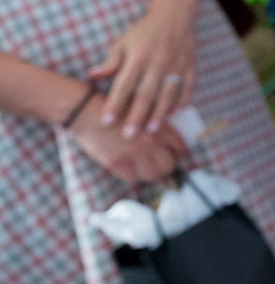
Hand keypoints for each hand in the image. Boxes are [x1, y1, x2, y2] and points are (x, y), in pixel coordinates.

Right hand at [65, 87, 187, 183]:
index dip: (179, 153)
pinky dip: (134, 174)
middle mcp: (148, 143)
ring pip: (152, 175)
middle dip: (168, 165)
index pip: (179, 148)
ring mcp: (131, 155)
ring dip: (152, 172)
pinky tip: (132, 166)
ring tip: (149, 166)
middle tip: (164, 162)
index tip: (176, 153)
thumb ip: (158, 122)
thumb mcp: (143, 108)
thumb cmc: (115, 106)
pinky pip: (132, 177)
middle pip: (168, 166)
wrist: (85, 110)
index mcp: (158, 127)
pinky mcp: (115, 163)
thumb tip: (171, 139)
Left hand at [88, 7, 196, 137]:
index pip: (123, 84)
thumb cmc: (144, 32)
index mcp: (138, 56)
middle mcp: (158, 62)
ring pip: (167, 94)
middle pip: (146, 94)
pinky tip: (174, 114)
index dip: (114, 104)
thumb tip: (93, 76)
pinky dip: (182, 101)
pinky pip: (187, 87)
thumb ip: (110, 62)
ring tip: (152, 132)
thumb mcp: (123, 42)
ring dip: (160, 114)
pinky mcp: (190, 67)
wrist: (174, 15)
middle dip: (137, 116)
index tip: (106, 122)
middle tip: (128, 136)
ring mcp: (176, 65)